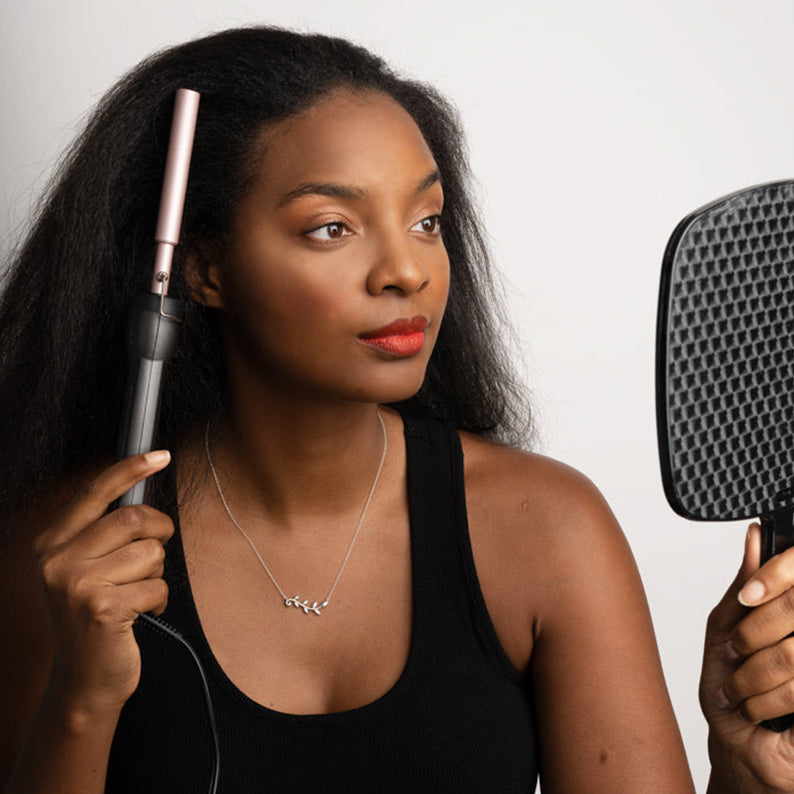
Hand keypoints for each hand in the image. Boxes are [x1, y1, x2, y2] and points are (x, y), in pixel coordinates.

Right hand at [33, 451, 173, 718]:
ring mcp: (76, 586)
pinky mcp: (102, 610)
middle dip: (159, 531)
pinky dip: (159, 600)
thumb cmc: (95, 616)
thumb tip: (140, 488)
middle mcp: (57, 561)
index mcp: (52, 544)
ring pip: (150, 553)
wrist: (84, 681)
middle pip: (134, 519)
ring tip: (137, 593)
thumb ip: (101, 533)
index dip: (130, 469)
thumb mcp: (83, 570)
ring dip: (157, 573)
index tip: (161, 455)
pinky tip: (140, 615)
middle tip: (156, 552)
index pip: (94, 493)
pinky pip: (157, 586)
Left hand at [701, 524, 793, 792]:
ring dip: (754, 676)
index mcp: (792, 616)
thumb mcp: (726, 627)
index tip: (746, 597)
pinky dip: (766, 699)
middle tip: (735, 655)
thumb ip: (746, 585)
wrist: (744, 746)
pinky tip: (756, 709)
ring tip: (740, 691)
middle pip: (792, 610)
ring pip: (790, 653)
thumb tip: (757, 534)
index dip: (774, 579)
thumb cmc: (734, 684)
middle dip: (753, 637)